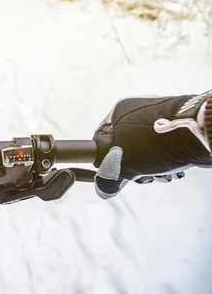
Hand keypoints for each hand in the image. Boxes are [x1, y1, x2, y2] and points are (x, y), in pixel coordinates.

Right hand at [93, 91, 211, 198]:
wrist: (199, 133)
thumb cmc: (156, 143)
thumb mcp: (124, 164)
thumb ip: (109, 176)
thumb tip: (104, 189)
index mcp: (119, 111)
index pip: (101, 139)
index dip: (106, 159)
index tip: (117, 173)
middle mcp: (137, 109)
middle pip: (126, 147)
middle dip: (136, 167)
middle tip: (145, 177)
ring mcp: (158, 115)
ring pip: (147, 149)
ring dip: (153, 167)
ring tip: (164, 175)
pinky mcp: (177, 123)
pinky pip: (164, 145)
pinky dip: (167, 159)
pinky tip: (174, 169)